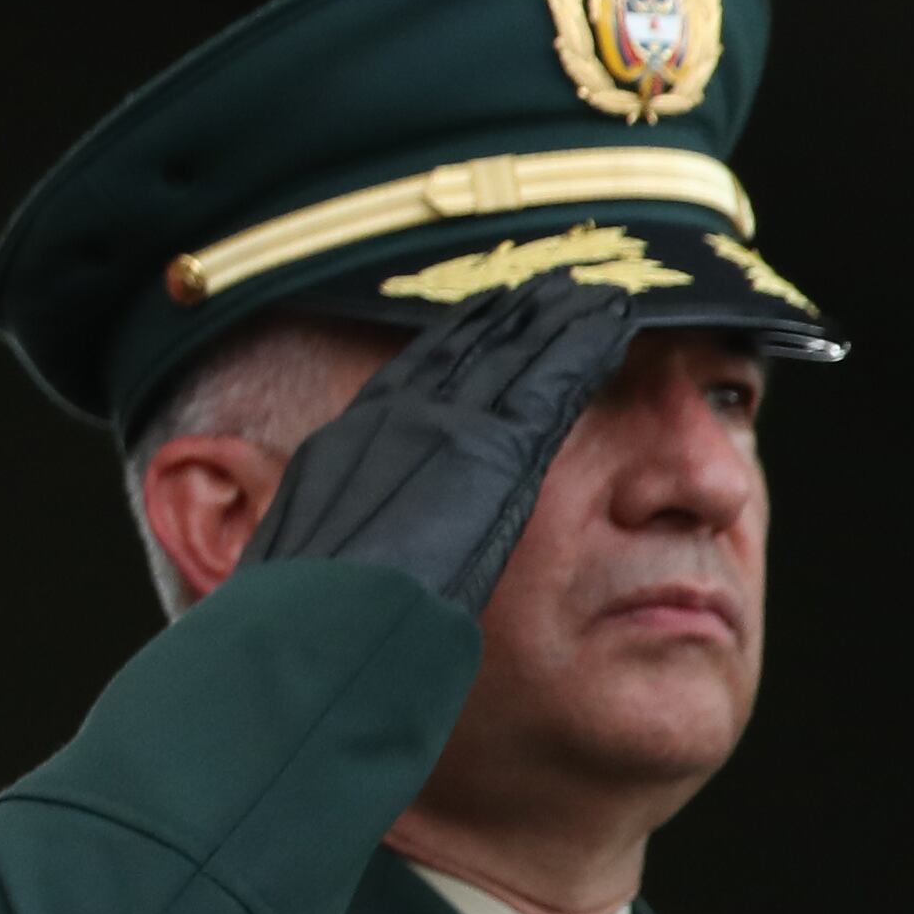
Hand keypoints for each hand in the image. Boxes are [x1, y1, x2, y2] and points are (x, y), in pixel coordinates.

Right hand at [244, 273, 637, 612]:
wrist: (327, 626)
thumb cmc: (311, 622)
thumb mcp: (300, 565)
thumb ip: (320, 537)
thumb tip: (306, 541)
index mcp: (345, 445)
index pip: (411, 374)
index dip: (453, 340)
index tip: (483, 314)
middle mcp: (395, 418)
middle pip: (467, 349)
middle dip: (510, 316)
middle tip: (549, 288)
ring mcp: (449, 428)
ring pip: (516, 352)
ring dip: (557, 320)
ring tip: (593, 295)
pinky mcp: (503, 448)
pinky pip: (556, 381)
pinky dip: (584, 347)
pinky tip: (613, 325)